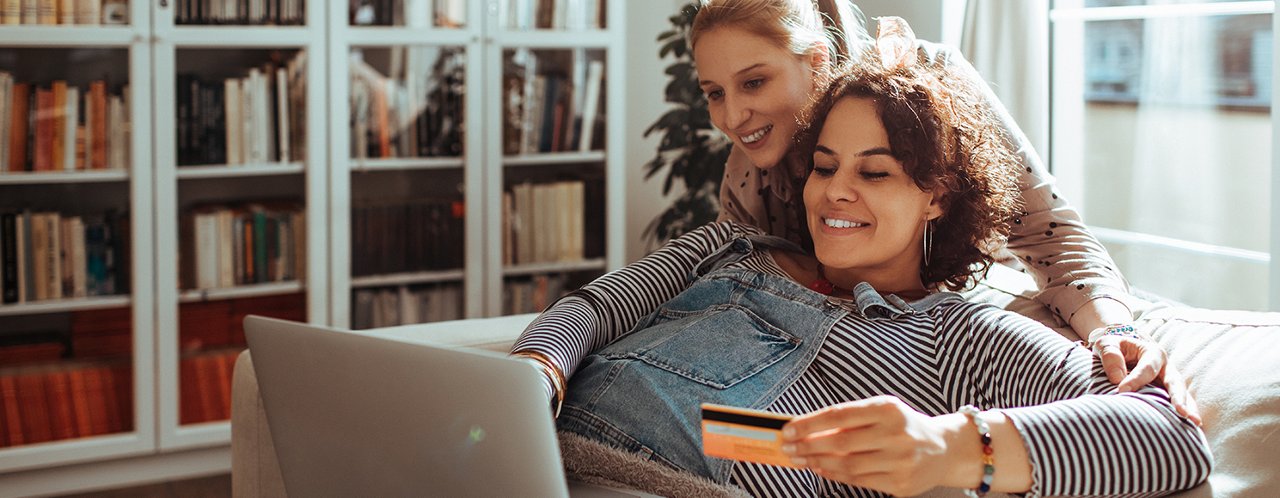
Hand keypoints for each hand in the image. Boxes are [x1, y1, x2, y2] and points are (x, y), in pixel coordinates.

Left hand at [780, 396, 951, 495]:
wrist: (945, 449)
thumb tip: (806, 428)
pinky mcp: (901, 484)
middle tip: (788, 448)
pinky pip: (859, 480)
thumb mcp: (882, 411)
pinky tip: (821, 469)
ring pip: (848, 464)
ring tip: (800, 459)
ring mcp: (900, 461)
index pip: (839, 414)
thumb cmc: (903, 426)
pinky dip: (835, 475)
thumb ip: (849, 418)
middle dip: (808, 445)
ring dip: (818, 462)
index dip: (809, 423)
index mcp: (888, 409)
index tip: (788, 429)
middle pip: (841, 441)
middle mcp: (896, 434)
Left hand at [1090, 332, 1201, 424]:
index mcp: (1152, 353)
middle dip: (1178, 397)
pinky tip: (1188, 429)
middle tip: (1182, 412)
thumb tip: (1118, 379)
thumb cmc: (1112, 349)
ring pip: (1181, 395)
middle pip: (1175, 383)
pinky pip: (1176, 405)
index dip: (1135, 380)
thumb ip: (1110, 356)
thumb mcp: (1105, 344)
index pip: (1147, 368)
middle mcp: (1165, 368)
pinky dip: (1182, 415)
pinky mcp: (1166, 395)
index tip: (1121, 391)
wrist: (1117, 353)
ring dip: (1188, 409)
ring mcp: (1168, 383)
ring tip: (1194, 423)